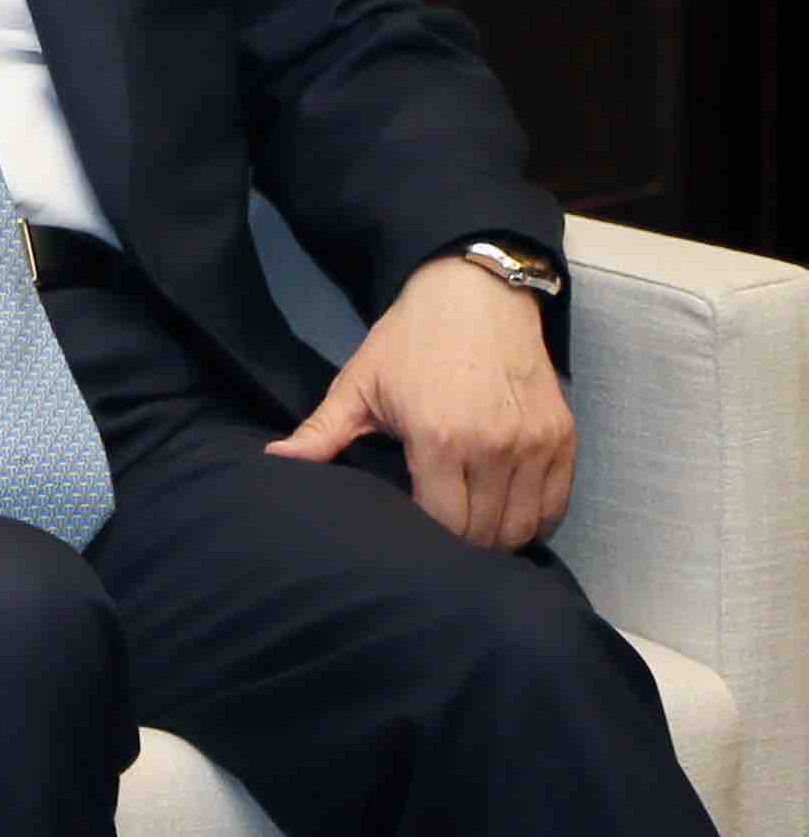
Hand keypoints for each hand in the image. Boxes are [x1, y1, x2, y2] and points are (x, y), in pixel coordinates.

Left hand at [263, 255, 573, 547]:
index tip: (410, 526)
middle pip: (484, 532)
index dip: (425, 534)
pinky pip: (556, 504)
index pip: (442, 523)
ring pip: (522, 526)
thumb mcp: (358, 384)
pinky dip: (534, 518)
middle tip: (439, 532)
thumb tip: (273, 460)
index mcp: (438, 438)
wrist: (475, 294)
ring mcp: (534, 443)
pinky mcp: (562, 437)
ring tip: (472, 524)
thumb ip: (320, 432)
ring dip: (497, 535)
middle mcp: (494, 447)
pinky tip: (507, 510)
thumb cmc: (410, 341)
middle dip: (459, 541)